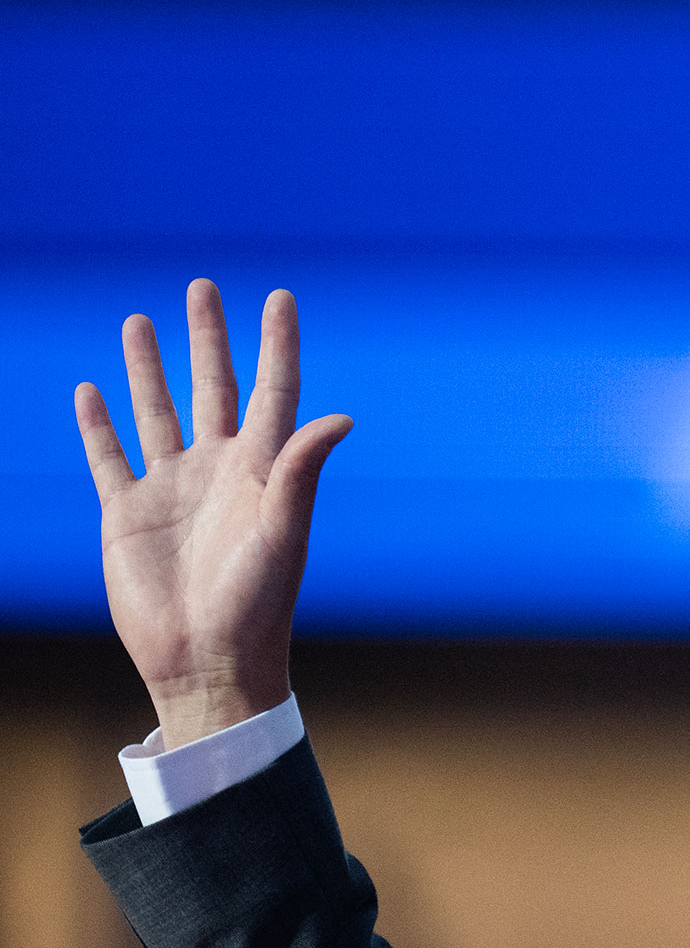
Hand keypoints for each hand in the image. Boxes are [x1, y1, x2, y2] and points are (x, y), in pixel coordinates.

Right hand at [75, 280, 351, 748]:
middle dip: (208, 339)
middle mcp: (217, 471)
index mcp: (262, 472)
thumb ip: (300, 471)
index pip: (273, 392)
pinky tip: (90, 389)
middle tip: (202, 286)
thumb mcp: (283, 532)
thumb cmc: (257, 603)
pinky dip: (97, 424)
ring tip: (139, 320)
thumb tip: (341, 417)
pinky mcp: (126, 513)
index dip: (276, 345)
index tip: (279, 297)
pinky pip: (108, 456)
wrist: (207, 660)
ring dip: (148, 368)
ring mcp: (170, 489)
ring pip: (156, 411)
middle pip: (212, 388)